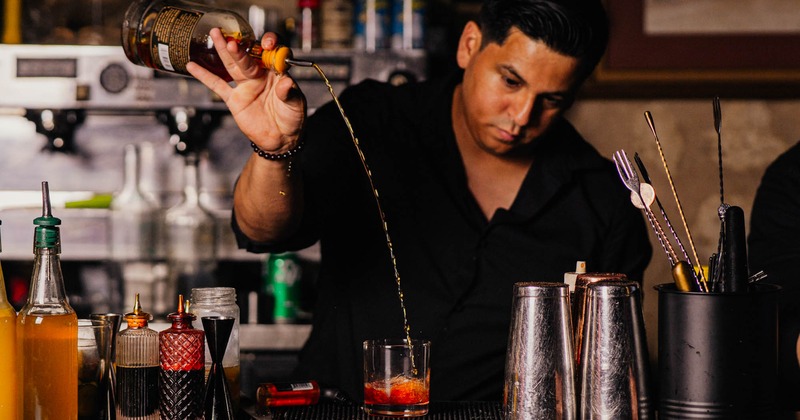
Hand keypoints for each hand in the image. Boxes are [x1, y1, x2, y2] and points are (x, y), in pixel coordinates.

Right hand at [187, 28, 305, 152]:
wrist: (281, 140)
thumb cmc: (292, 119)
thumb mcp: (296, 105)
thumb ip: (290, 93)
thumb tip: (286, 82)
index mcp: (276, 72)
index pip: (272, 52)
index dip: (270, 45)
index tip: (267, 44)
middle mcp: (260, 75)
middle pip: (248, 56)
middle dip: (240, 47)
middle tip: (231, 39)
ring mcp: (246, 86)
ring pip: (233, 65)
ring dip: (224, 50)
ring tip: (215, 35)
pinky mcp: (234, 99)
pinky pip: (217, 85)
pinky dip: (204, 75)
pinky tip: (192, 65)